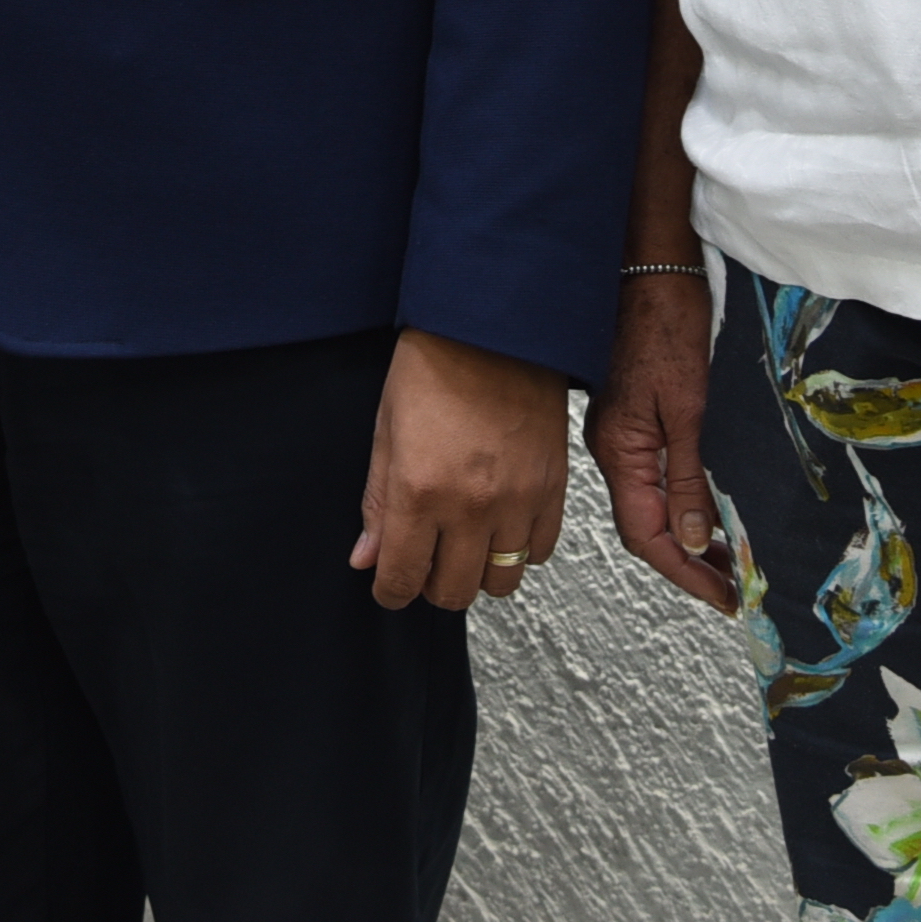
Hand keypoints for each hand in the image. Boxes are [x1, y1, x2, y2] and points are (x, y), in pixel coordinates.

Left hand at [354, 329, 568, 609]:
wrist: (494, 327)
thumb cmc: (433, 366)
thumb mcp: (387, 431)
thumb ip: (378, 503)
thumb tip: (367, 558)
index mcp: (419, 490)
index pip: (402, 578)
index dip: (389, 591)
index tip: (388, 585)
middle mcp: (471, 505)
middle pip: (454, 593)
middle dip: (431, 586)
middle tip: (424, 561)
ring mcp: (518, 500)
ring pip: (501, 582)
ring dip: (478, 573)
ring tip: (464, 545)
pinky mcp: (553, 489)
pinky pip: (540, 551)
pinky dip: (520, 549)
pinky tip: (501, 523)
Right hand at [586, 275, 732, 610]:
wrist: (650, 266)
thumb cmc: (667, 324)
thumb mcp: (687, 406)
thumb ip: (688, 476)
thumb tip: (695, 540)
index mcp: (621, 451)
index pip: (647, 536)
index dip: (686, 573)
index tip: (724, 597)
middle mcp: (614, 450)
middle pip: (644, 528)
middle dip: (688, 564)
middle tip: (734, 587)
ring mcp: (620, 434)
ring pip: (648, 506)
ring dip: (686, 538)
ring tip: (730, 559)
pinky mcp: (632, 418)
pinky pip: (652, 479)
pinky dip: (681, 505)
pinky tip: (708, 509)